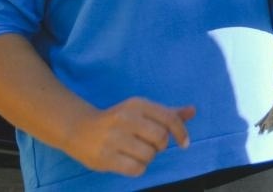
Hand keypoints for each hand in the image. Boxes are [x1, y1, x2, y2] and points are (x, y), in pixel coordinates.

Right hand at [68, 98, 193, 176]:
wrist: (79, 129)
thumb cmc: (118, 120)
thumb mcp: (142, 111)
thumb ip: (168, 113)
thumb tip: (193, 110)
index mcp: (137, 104)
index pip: (169, 118)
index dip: (181, 132)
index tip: (184, 143)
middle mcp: (125, 118)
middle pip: (161, 138)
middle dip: (160, 146)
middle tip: (150, 146)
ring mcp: (113, 138)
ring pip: (149, 155)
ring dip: (148, 158)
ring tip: (137, 153)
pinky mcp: (104, 157)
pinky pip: (136, 168)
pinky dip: (138, 168)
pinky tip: (130, 162)